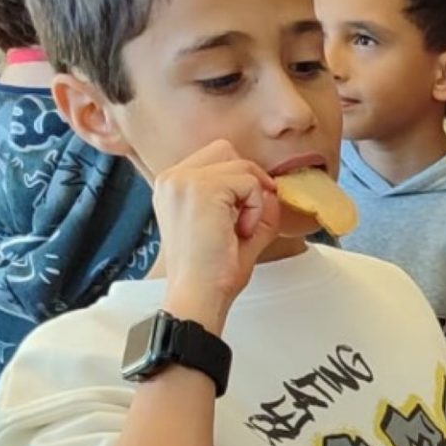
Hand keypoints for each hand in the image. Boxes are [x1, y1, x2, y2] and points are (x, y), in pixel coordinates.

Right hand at [151, 141, 282, 333]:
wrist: (197, 295)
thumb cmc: (212, 272)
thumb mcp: (234, 230)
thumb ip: (253, 206)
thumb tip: (273, 189)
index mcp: (173, 185)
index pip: (215, 156)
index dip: (240, 180)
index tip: (242, 215)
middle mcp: (172, 177)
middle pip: (227, 150)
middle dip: (248, 181)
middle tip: (247, 219)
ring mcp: (184, 180)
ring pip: (242, 166)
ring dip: (253, 200)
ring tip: (240, 230)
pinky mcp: (202, 188)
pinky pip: (249, 183)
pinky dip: (256, 208)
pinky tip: (240, 232)